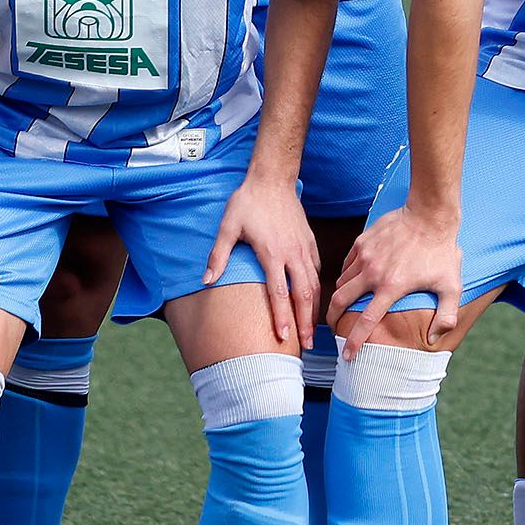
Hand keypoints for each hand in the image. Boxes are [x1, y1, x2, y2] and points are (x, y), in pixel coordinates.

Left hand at [207, 167, 320, 350]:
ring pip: (314, 285)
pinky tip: (314, 300)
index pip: (279, 292)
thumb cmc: (248, 202)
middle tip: (305, 345)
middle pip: (304, 294)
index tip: (284, 337)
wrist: (272, 179)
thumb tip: (206, 281)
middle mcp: (293, 253)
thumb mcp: (228, 227)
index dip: (282, 316)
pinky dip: (317, 288)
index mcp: (272, 253)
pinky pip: (317, 270)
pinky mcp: (310, 242)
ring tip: (311, 331)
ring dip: (314, 309)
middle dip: (305, 322)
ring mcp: (304, 248)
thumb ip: (218, 256)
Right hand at [328, 200, 470, 346]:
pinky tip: (351, 281)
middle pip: (340, 301)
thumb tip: (435, 339)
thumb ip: (446, 315)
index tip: (347, 355)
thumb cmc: (442, 252)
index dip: (354, 341)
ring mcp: (365, 256)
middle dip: (332, 318)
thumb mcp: (451, 286)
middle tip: (333, 329)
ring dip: (339, 297)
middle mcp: (373, 273)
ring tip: (341, 306)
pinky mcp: (362, 242)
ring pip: (341, 282)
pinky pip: (346, 264)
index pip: (366, 321)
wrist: (429, 215)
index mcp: (391, 287)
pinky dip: (345, 276)